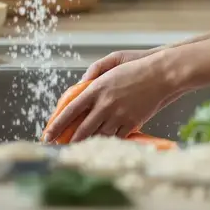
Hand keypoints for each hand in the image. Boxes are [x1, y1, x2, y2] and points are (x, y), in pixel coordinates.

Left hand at [44, 54, 178, 143]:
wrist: (162, 74)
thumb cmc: (137, 66)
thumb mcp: (113, 61)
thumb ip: (94, 71)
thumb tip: (81, 84)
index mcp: (96, 89)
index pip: (70, 111)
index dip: (56, 126)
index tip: (47, 135)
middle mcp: (105, 104)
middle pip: (81, 130)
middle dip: (69, 142)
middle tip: (61, 148)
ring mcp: (118, 115)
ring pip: (98, 136)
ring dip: (89, 142)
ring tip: (80, 147)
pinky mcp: (132, 123)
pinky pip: (116, 137)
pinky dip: (108, 140)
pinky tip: (103, 142)